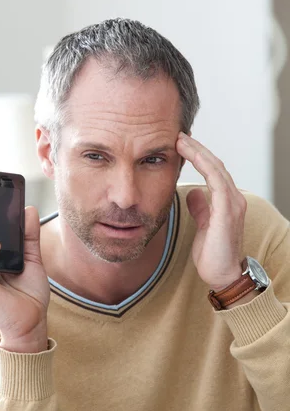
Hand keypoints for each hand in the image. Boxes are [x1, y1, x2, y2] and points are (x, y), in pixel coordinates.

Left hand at [176, 133, 245, 290]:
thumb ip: (200, 208)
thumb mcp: (203, 225)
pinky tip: (191, 156)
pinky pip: (216, 182)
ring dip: (198, 152)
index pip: (213, 170)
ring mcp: (233, 204)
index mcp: (227, 201)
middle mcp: (233, 198)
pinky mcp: (227, 212)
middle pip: (215, 164)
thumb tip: (193, 192)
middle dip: (196, 148)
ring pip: (216, 168)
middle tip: (178, 135)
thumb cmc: (213, 253)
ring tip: (181, 141)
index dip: (198, 156)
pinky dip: (204, 166)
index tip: (179, 145)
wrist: (223, 275)